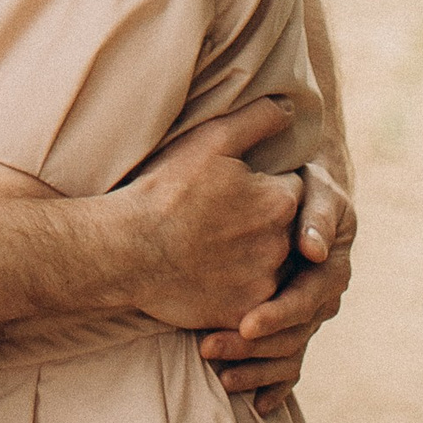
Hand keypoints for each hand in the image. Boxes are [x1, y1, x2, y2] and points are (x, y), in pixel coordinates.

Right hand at [126, 99, 301, 335]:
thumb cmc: (167, 190)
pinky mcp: (245, 314)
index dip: (266, 188)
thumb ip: (257, 120)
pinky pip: (255, 304)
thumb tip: (288, 108)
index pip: (293, 190)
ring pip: (275, 269)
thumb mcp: (210, 140)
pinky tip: (212, 279)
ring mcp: (264, 283)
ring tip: (217, 251)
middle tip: (225, 222)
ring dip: (256, 260)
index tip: (238, 192)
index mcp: (279, 200)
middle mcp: (282, 245)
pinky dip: (241, 292)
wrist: (129, 250)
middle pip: (288, 232)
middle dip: (265, 225)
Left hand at [201, 173, 356, 417]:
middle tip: (208, 349)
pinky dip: (273, 386)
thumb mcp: (316, 187)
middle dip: (252, 348)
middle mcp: (322, 298)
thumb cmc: (302, 184)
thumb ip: (317, 213)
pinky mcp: (291, 326)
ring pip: (288, 355)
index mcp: (331, 267)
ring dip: (256, 370)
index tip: (246, 323)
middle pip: (293, 335)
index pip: (307, 299)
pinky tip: (255, 404)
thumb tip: (314, 251)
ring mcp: (307, 316)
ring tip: (221, 379)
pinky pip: (289, 366)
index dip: (278, 314)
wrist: (295, 191)